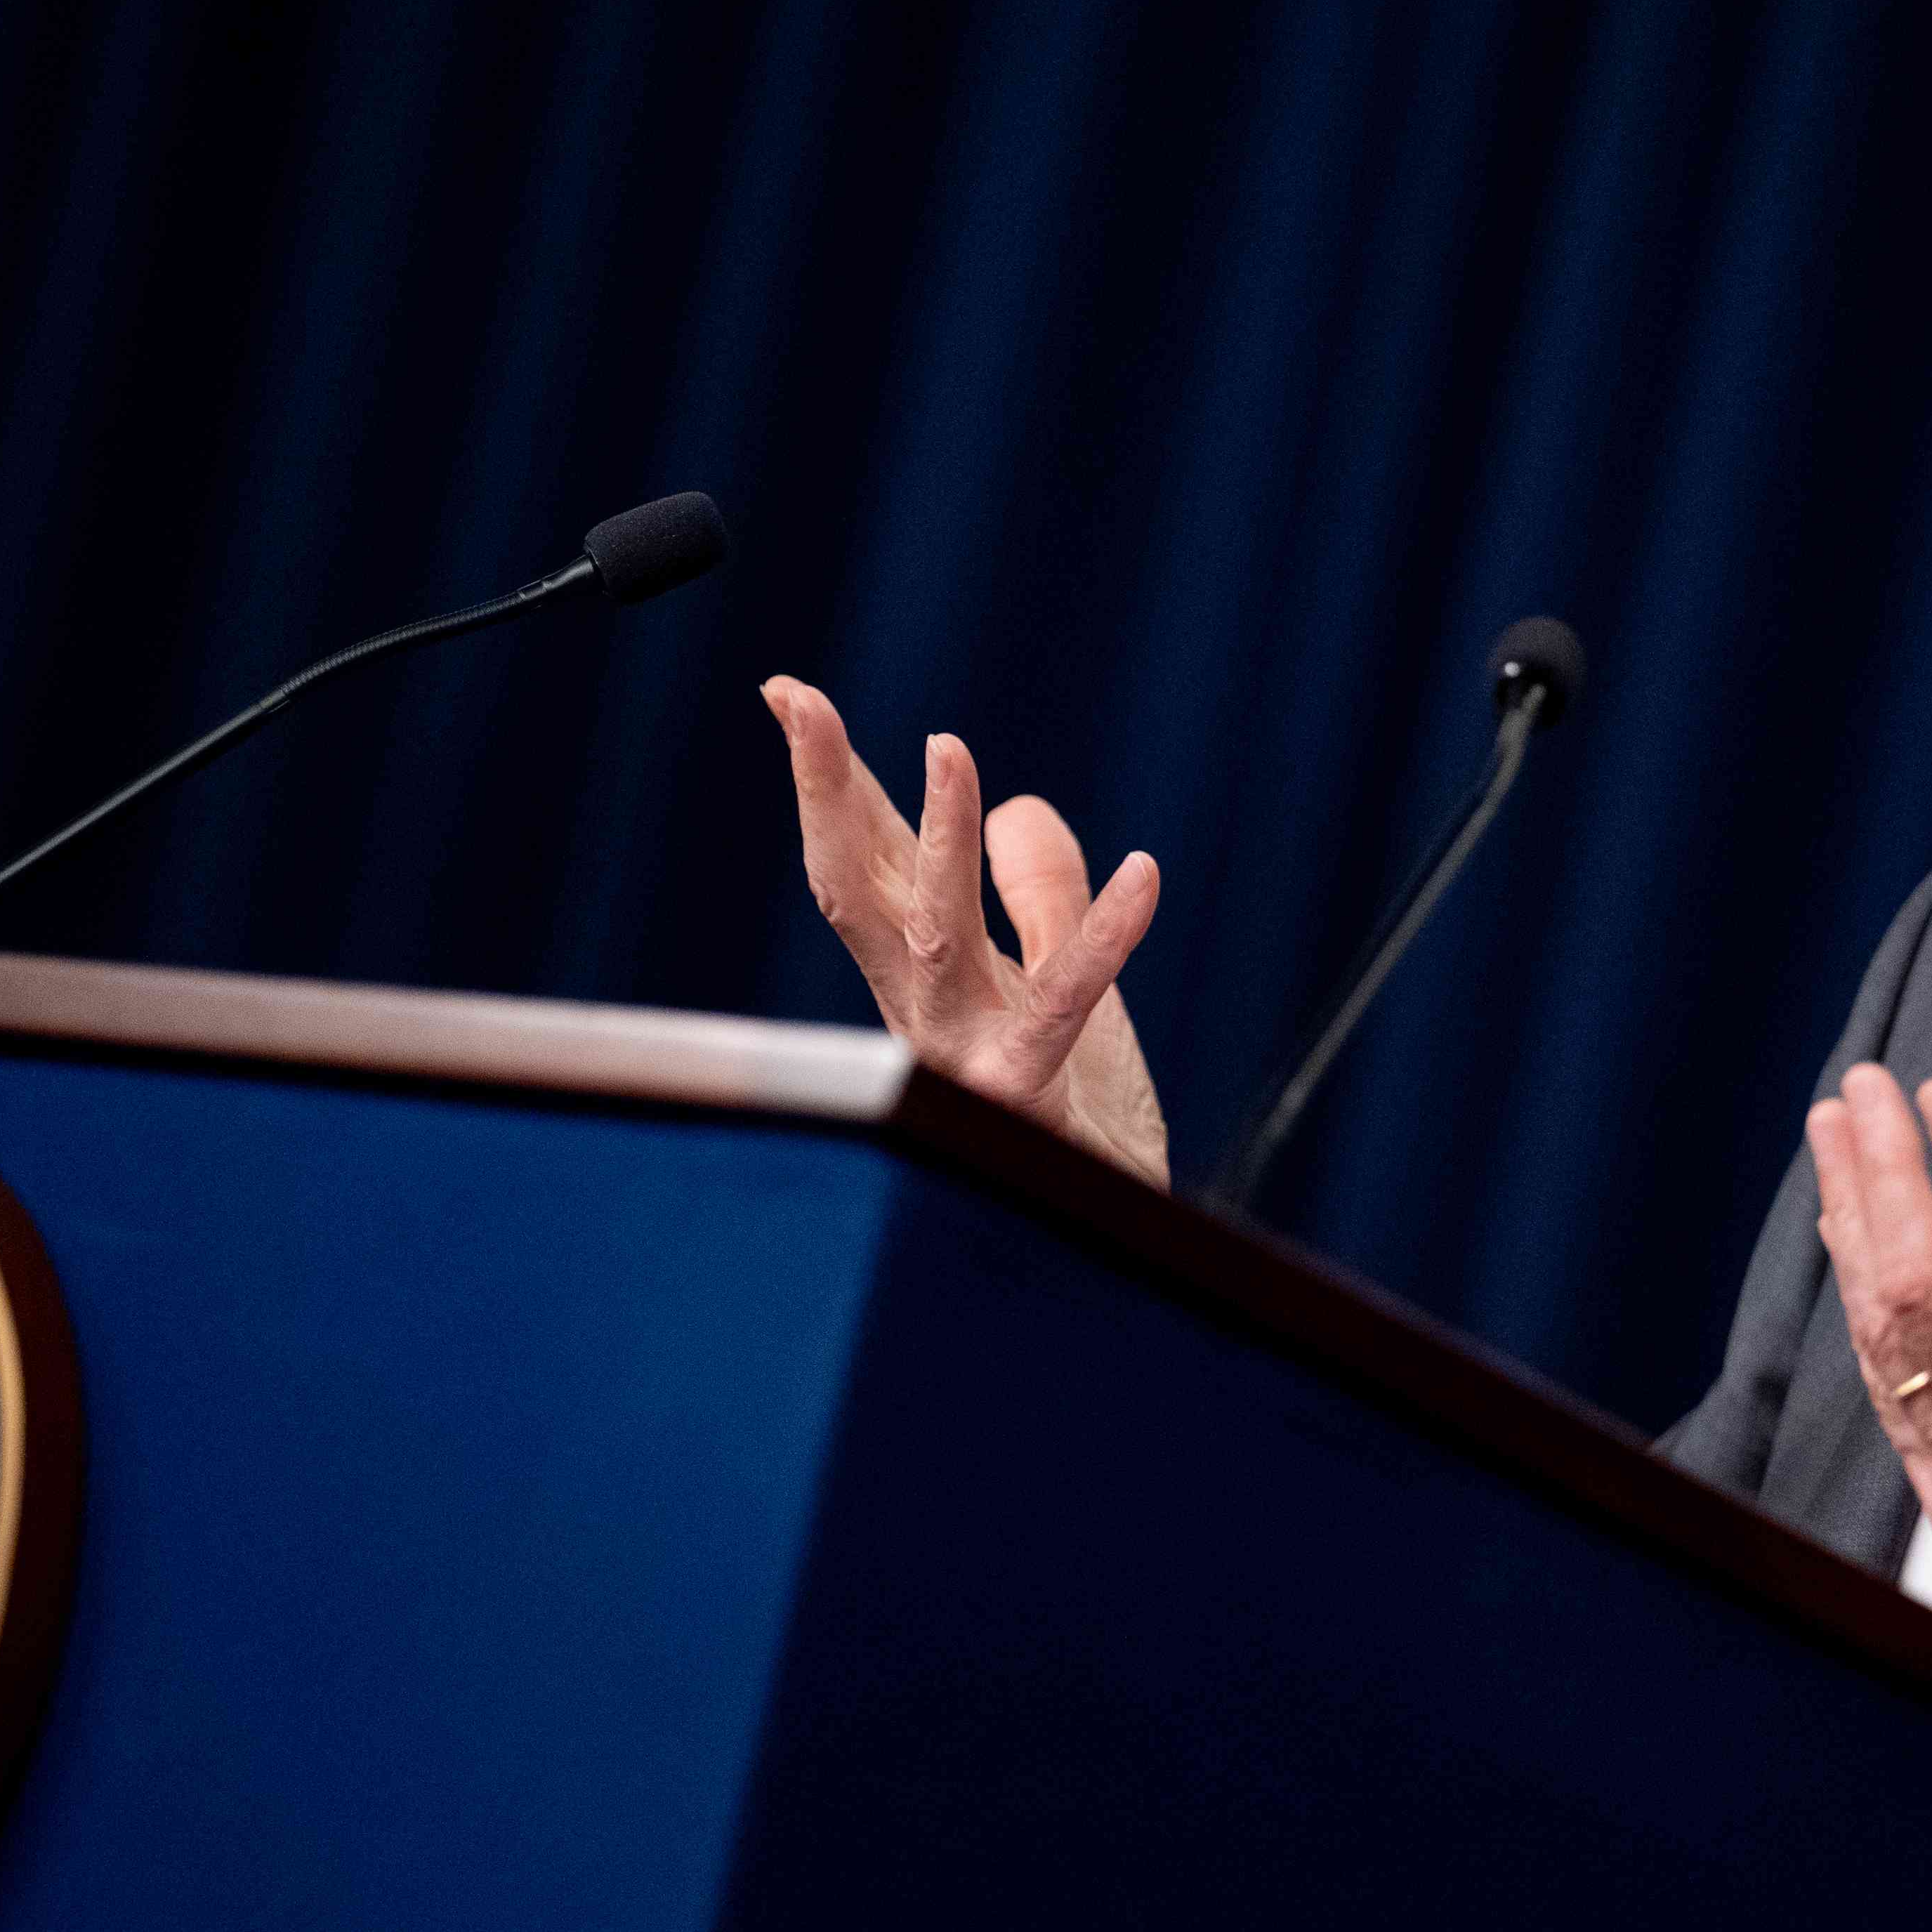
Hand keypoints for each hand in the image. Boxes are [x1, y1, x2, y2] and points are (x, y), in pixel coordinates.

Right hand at [762, 676, 1171, 1188]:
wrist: (1109, 1238)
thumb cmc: (1075, 1113)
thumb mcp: (1057, 980)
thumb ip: (1039, 896)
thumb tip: (1016, 805)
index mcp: (922, 976)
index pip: (865, 861)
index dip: (827, 777)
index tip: (789, 692)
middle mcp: (924, 1010)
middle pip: (858, 889)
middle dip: (827, 794)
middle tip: (804, 704)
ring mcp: (969, 1053)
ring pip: (935, 937)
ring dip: (936, 843)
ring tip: (950, 748)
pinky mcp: (1033, 1091)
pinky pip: (1068, 1003)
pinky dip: (1104, 935)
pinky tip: (1142, 872)